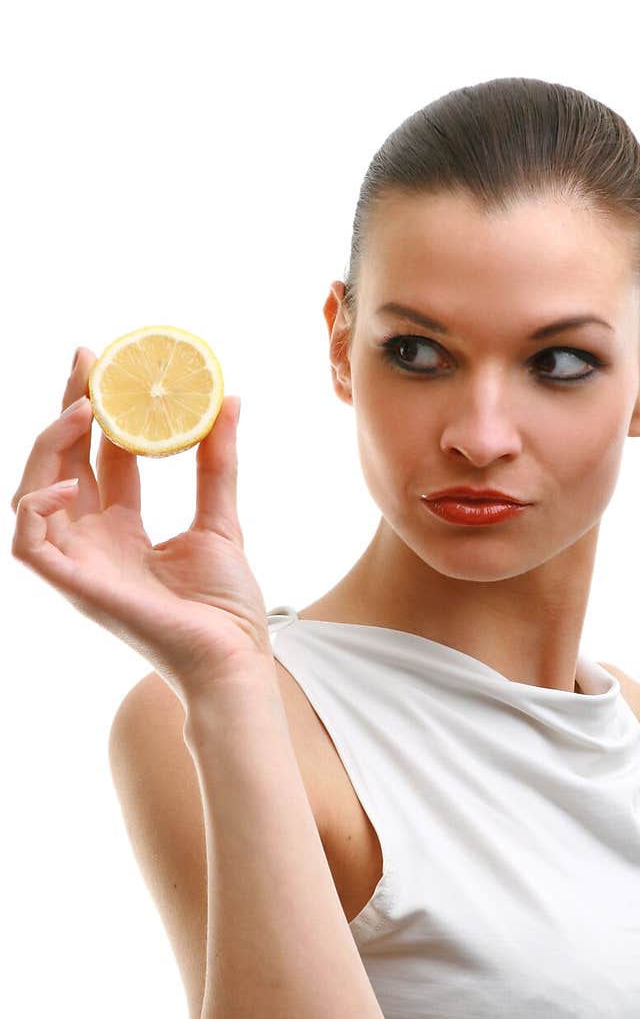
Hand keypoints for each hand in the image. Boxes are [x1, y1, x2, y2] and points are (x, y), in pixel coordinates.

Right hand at [10, 348, 276, 702]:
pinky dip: (36, 508)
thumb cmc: (226, 608)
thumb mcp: (222, 520)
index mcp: (121, 531)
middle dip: (68, 408)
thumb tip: (229, 401)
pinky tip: (69, 482)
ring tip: (86, 407)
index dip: (97, 411)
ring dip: (49, 445)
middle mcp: (91, 543)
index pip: (97, 459)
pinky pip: (26, 543)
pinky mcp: (72, 588)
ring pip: (29, 494)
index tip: (106, 363)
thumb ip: (217, 463)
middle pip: (60, 463)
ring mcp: (78, 565)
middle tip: (88, 359)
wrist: (233, 659)